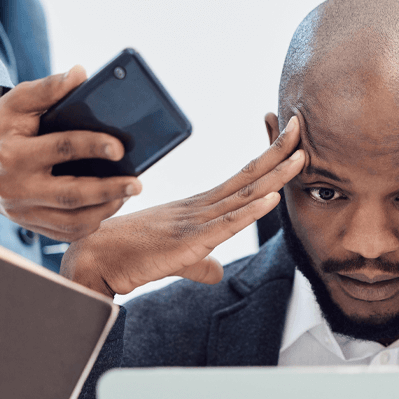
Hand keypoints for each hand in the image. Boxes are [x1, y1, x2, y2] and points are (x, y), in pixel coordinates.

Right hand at [0, 66, 142, 240]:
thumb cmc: (1, 122)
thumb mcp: (18, 100)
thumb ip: (48, 88)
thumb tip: (81, 73)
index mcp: (12, 153)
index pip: (60, 150)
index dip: (91, 146)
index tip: (120, 148)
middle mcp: (15, 188)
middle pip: (70, 196)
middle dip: (108, 191)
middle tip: (137, 184)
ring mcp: (20, 211)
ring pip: (71, 222)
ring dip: (105, 210)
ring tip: (127, 193)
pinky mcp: (27, 224)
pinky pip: (65, 233)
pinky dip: (90, 223)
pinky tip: (108, 206)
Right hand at [61, 115, 305, 296]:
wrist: (97, 259)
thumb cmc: (131, 255)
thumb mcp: (178, 260)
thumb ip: (201, 265)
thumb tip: (217, 272)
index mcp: (200, 208)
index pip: (242, 180)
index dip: (268, 160)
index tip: (289, 141)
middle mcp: (201, 207)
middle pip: (248, 176)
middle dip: (278, 152)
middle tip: (300, 127)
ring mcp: (196, 221)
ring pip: (244, 194)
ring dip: (275, 175)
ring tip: (300, 155)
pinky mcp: (190, 241)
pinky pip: (226, 224)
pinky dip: (250, 211)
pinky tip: (271, 198)